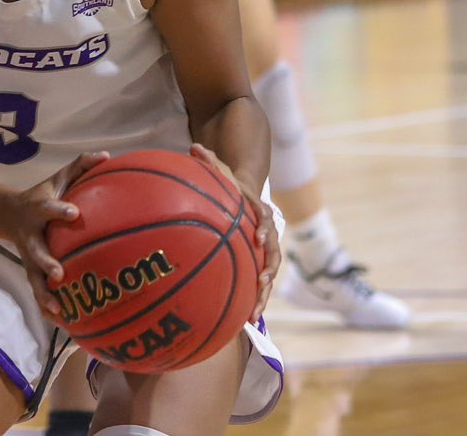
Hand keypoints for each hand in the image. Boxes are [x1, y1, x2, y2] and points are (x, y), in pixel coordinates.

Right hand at [6, 150, 107, 322]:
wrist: (8, 215)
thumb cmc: (43, 194)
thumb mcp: (57, 178)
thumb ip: (80, 167)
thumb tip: (106, 156)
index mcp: (37, 211)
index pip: (47, 209)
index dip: (58, 211)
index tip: (74, 213)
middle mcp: (30, 237)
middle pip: (35, 252)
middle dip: (45, 262)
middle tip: (59, 273)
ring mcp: (29, 258)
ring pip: (34, 279)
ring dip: (44, 295)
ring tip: (58, 311)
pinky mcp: (33, 273)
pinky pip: (40, 293)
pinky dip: (50, 309)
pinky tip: (66, 324)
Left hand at [189, 143, 278, 316]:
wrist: (246, 195)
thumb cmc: (230, 185)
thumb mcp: (221, 170)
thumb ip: (210, 161)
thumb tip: (194, 146)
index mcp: (259, 213)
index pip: (265, 221)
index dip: (264, 229)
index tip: (258, 239)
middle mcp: (266, 234)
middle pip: (272, 255)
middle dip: (267, 272)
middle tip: (260, 285)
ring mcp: (263, 251)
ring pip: (267, 275)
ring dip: (262, 294)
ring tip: (253, 315)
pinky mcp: (255, 264)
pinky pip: (256, 283)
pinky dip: (252, 299)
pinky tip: (242, 320)